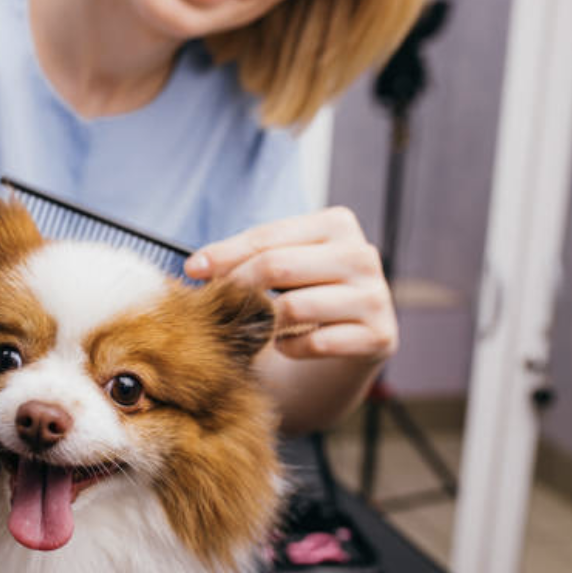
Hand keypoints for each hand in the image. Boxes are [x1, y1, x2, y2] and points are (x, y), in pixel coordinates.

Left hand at [184, 207, 397, 362]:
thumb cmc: (301, 297)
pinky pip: (316, 343)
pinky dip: (290, 348)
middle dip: (238, 287)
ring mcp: (376, 296)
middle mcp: (362, 255)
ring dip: (264, 323)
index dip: (226, 253)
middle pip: (278, 267)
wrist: (342, 347)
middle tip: (214, 305)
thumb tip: (195, 266)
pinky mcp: (379, 336)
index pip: (269, 236)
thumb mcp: (276, 270)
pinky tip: (284, 346)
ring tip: (255, 327)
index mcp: (336, 224)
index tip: (192, 268)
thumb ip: (244, 260)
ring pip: (296, 307)